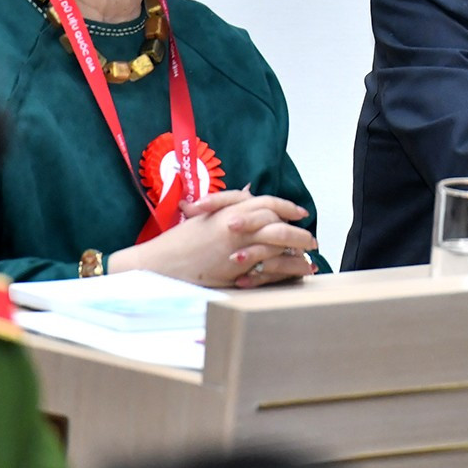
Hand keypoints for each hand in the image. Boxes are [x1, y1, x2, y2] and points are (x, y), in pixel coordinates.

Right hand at [107, 189, 319, 288]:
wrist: (157, 264)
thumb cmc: (177, 243)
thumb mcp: (204, 218)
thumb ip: (228, 207)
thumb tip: (248, 195)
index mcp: (228, 211)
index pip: (266, 202)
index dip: (285, 206)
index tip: (299, 213)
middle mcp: (234, 225)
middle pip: (277, 222)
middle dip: (297, 230)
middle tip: (310, 238)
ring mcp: (234, 247)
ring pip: (276, 243)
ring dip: (296, 249)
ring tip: (309, 255)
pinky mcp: (233, 268)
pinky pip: (267, 266)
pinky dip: (285, 268)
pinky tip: (295, 272)